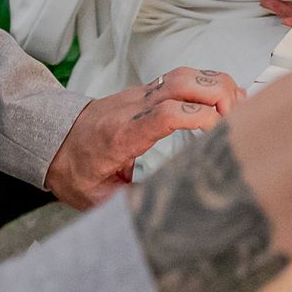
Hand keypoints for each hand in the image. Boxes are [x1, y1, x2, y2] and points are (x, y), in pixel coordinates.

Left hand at [46, 67, 245, 208]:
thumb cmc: (76, 167)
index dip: (198, 117)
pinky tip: (222, 103)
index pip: (164, 113)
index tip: (219, 131)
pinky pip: (184, 77)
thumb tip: (162, 217)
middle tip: (238, 120)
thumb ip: (131, 204)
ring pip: (186, 73)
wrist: (53, 139)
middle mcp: (134, 107)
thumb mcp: (97, 197)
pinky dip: (209, 84)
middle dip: (219, 94)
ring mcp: (142, 94)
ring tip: (236, 110)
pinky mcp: (148, 91)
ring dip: (217, 86)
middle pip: (182, 82)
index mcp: (122, 134)